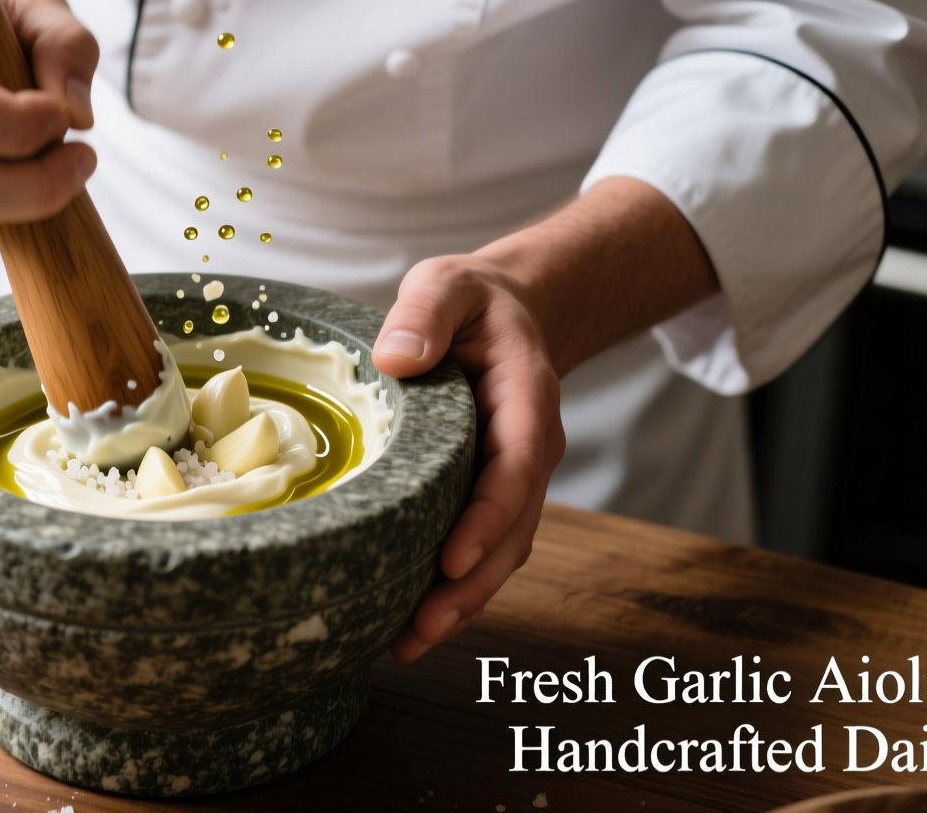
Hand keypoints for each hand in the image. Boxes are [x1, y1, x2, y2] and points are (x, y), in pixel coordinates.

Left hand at [371, 253, 566, 662]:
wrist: (506, 316)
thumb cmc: (471, 303)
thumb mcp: (447, 284)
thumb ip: (426, 312)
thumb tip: (397, 357)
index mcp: (525, 399)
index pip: (514, 467)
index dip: (488, 518)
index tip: (452, 558)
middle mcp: (530, 449)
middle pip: (513, 530)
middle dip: (471, 585)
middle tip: (421, 627)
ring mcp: (516, 480)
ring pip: (502, 553)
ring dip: (462, 602)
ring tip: (408, 642)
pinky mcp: (492, 496)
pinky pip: (483, 550)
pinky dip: (454, 590)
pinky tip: (410, 624)